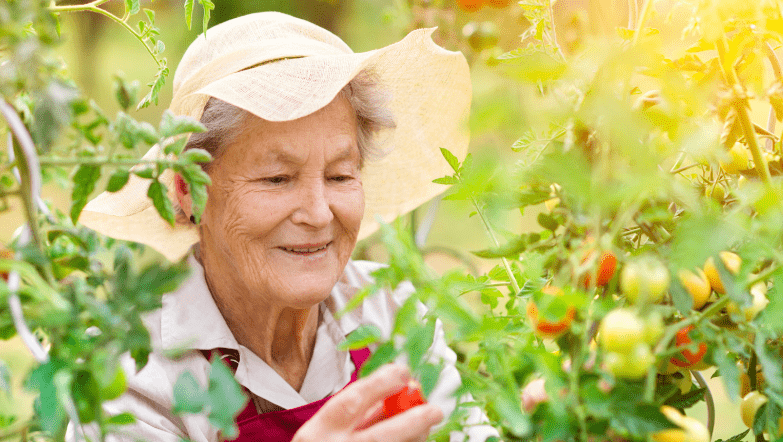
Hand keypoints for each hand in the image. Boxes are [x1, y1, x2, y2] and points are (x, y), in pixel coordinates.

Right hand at [293, 364, 443, 441]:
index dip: (379, 384)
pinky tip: (412, 440)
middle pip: (380, 437)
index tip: (404, 371)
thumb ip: (361, 412)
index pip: (351, 402)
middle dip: (412, 421)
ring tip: (425, 427)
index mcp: (318, 433)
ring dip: (415, 438)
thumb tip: (400, 390)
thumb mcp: (328, 428)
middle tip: (435, 410)